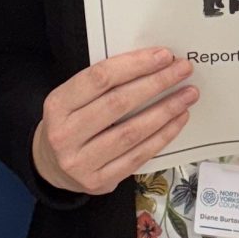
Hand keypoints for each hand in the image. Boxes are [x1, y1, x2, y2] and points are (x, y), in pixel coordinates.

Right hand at [33, 47, 197, 196]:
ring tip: (187, 95)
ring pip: (132, 132)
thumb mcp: (72, 99)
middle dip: (156, 83)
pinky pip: (138, 156)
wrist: (51, 167)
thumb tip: (151, 64)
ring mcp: (81, 162)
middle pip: (118, 103)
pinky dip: (162, 136)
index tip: (163, 55)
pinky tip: (178, 120)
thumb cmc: (70, 123)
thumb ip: (102, 85)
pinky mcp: (99, 181)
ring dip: (165, 110)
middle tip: (182, 69)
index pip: (99, 78)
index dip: (134, 65)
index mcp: (56, 105)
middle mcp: (64, 134)